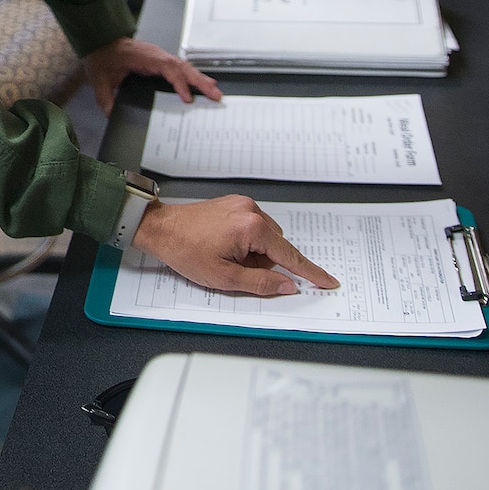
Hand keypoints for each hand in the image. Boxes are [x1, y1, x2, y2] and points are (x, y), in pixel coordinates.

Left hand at [83, 37, 221, 113]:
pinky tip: (203, 83)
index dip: (179, 82)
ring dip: (200, 78)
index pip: (167, 68)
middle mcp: (155, 55)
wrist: (100, 41)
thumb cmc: (102, 56)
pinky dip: (192, 75)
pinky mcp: (159, 60)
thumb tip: (111, 113)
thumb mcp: (99, 78)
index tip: (186, 97)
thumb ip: (104, 96)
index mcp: (143, 56)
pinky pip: (179, 68)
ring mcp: (159, 56)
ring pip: (184, 66)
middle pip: (182, 66)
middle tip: (215, 94)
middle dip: (200, 81)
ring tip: (215, 91)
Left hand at [131, 195, 338, 295]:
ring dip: (255, 254)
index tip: (328, 281)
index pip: (290, 256)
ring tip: (225, 259)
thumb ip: (261, 283)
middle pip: (276, 246)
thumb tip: (287, 285)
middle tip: (237, 271)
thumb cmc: (185, 250)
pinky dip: (247, 243)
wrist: (160, 228)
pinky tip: (225, 249)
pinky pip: (253, 228)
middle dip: (265, 264)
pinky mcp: (234, 204)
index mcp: (251, 227)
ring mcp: (242, 204)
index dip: (310, 272)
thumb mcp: (224, 278)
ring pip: (265, 238)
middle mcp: (251, 210)